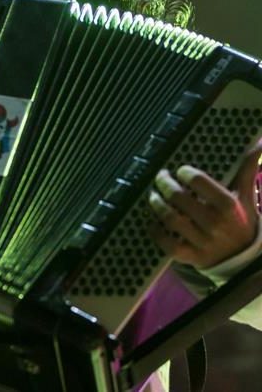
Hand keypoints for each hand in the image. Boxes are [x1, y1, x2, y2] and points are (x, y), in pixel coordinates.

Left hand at [148, 142, 260, 268]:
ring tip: (153, 196)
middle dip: (165, 184)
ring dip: (157, 204)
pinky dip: (155, 231)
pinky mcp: (192, 257)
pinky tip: (152, 221)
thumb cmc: (242, 220)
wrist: (246, 259)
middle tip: (161, 178)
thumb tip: (258, 144)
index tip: (181, 171)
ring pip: (170, 219)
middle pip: (179, 198)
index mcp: (228, 205)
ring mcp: (202, 242)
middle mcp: (215, 223)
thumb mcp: (246, 194)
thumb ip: (248, 168)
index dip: (185, 173)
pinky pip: (168, 245)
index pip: (199, 181)